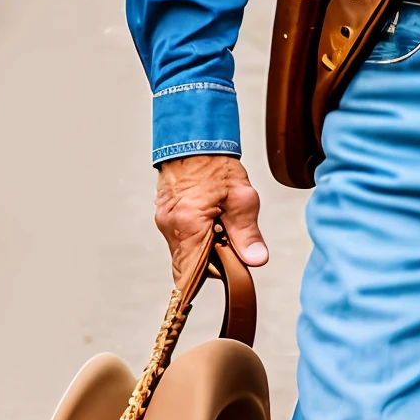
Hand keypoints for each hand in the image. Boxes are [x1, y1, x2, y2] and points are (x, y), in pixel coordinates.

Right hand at [154, 153, 268, 289]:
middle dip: (210, 264)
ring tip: (220, 227)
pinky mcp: (164, 215)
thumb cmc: (216, 164)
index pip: (191, 273)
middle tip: (229, 245)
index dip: (208, 279)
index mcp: (188, 225)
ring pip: (183, 253)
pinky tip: (210, 222)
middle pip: (188, 266)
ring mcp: (164, 221)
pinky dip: (195, 238)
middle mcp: (170, 226)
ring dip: (202, 250)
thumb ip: (248, 233)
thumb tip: (256, 259)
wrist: (194, 139)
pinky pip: (179, 238)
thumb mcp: (242, 198)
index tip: (223, 276)